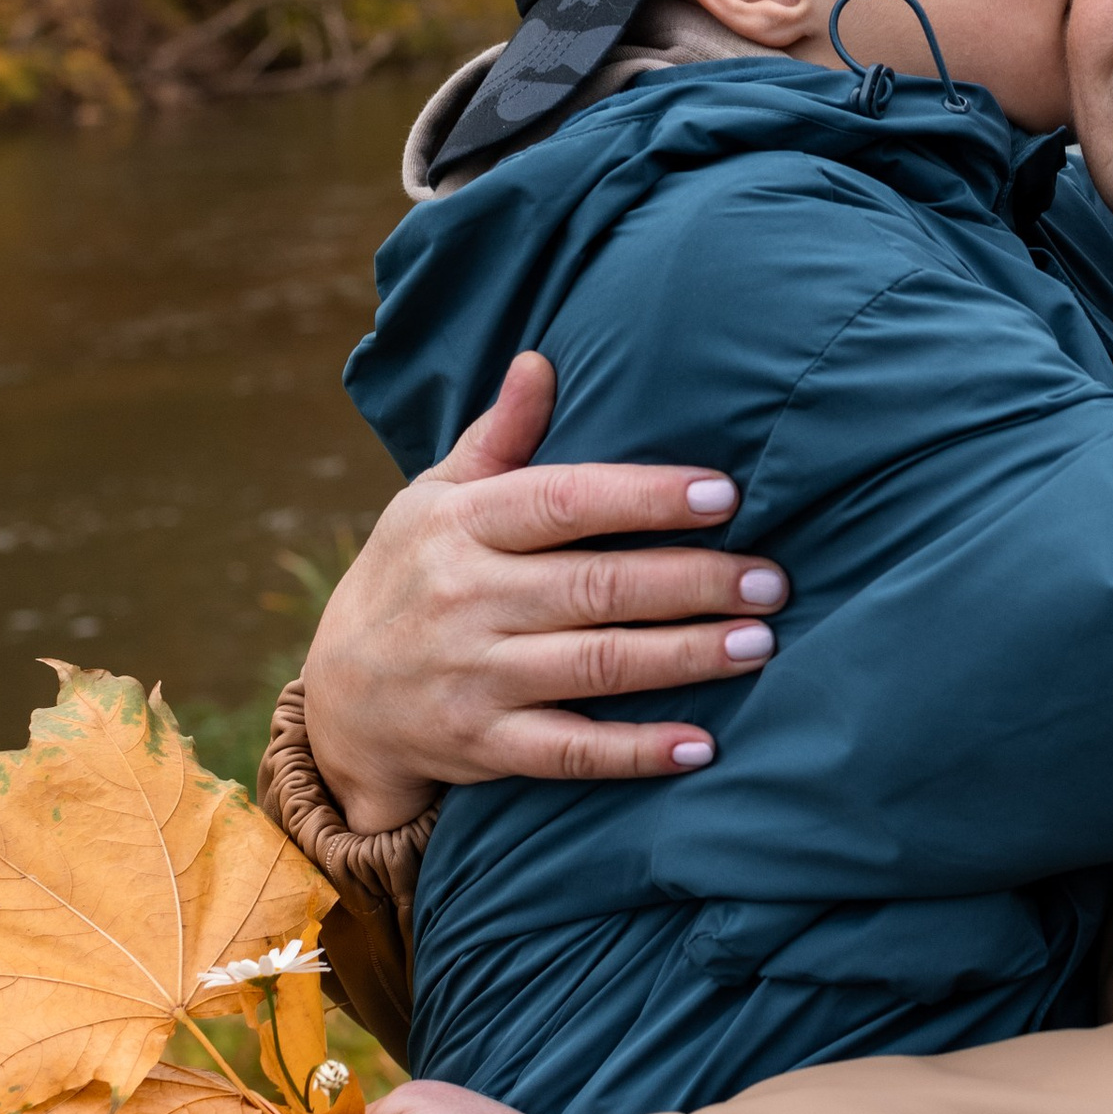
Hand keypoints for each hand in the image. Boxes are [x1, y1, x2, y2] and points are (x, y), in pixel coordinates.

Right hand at [304, 350, 789, 830]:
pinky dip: (637, 752)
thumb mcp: (435, 498)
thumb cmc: (412, 575)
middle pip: (597, 585)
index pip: (565, 501)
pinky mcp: (484, 746)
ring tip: (759, 642)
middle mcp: (466, 599)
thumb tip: (542, 361)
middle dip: (692, 581)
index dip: (646, 497)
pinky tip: (701, 745)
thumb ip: (499, 439)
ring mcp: (474, 677)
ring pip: (596, 664)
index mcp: (462, 525)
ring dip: (685, 656)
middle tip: (771, 579)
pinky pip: (571, 752)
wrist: (341, 699)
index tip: (725, 494)